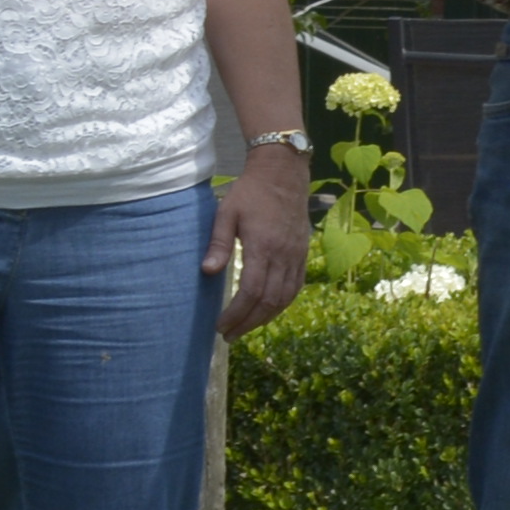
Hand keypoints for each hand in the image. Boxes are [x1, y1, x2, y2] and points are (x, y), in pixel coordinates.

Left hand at [209, 147, 315, 343]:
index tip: (220, 326)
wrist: (284, 174)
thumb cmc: (249, 192)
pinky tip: (268, 310)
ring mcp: (296, 255)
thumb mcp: (226, 213)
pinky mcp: (302, 253)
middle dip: (249, 322)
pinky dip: (282, 304)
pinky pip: (296, 287)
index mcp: (263, 246)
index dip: (236, 313)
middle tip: (229, 335)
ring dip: (266, 317)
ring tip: (246, 327)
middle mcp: (284, 255)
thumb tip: (207, 273)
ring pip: (285, 297)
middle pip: (269, 300)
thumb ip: (218, 244)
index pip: (251, 291)